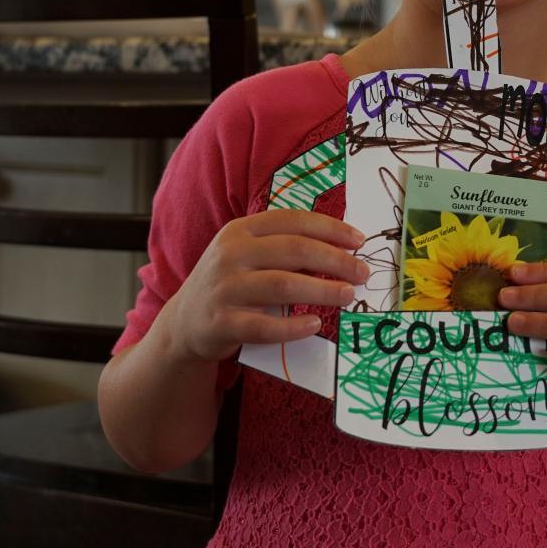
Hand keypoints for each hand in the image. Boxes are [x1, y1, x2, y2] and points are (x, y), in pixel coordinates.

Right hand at [165, 209, 367, 362]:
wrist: (184, 322)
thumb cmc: (230, 284)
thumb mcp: (248, 256)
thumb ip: (284, 250)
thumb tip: (341, 252)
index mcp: (240, 231)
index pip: (292, 221)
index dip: (330, 228)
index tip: (359, 241)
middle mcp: (230, 254)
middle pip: (294, 250)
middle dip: (335, 260)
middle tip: (362, 273)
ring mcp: (224, 288)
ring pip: (283, 285)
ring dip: (322, 290)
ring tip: (348, 296)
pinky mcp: (221, 323)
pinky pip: (264, 325)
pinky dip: (293, 326)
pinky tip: (315, 324)